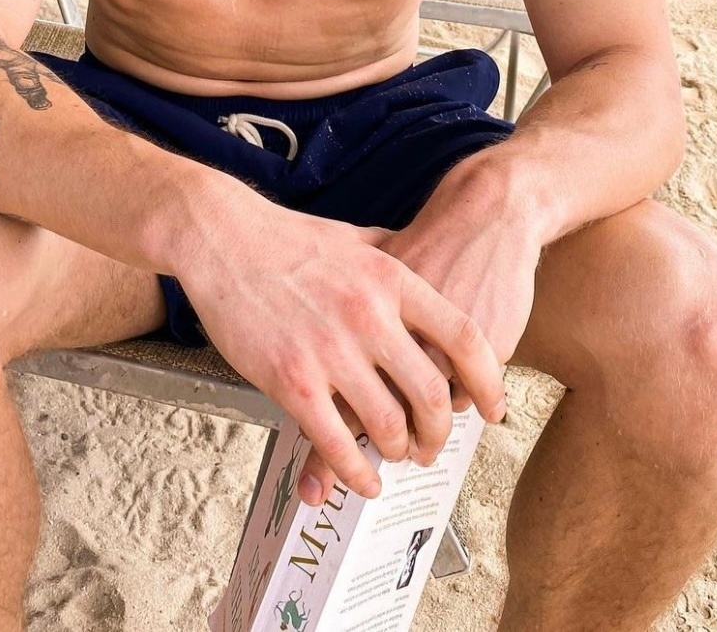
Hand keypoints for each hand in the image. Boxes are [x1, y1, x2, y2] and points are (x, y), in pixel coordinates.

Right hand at [177, 197, 505, 504]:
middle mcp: (369, 316)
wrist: (222, 238)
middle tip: (432, 445)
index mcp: (392, 280)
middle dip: (440, 433)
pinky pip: (336, 444)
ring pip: (388, 427)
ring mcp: (330, 351)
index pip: (464, 338)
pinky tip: (361, 479)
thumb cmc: (289, 239)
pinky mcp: (291, 379)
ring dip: (397, 452)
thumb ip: (397, 256)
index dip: (489, 382)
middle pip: (433, 395)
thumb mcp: (358, 237)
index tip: (494, 409)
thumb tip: (426, 263)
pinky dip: (356, 473)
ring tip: (393, 454)